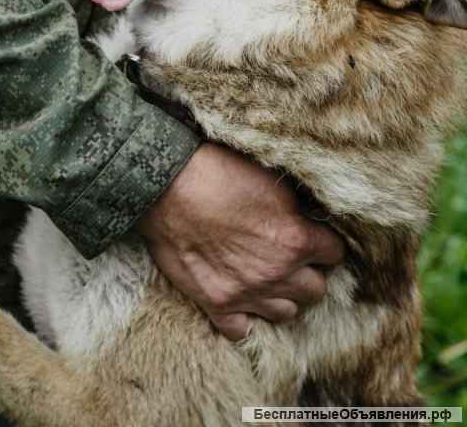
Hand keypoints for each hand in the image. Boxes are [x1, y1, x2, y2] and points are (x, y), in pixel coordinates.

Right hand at [136, 143, 344, 340]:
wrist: (168, 186)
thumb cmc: (219, 172)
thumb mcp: (270, 179)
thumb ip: (295, 209)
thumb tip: (308, 218)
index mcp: (295, 239)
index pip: (334, 253)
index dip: (323, 243)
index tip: (311, 237)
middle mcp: (277, 272)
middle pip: (316, 290)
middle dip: (307, 272)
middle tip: (291, 258)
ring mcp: (246, 293)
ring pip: (286, 313)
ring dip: (282, 296)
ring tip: (268, 278)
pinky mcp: (215, 303)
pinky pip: (241, 330)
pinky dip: (244, 318)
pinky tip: (241, 300)